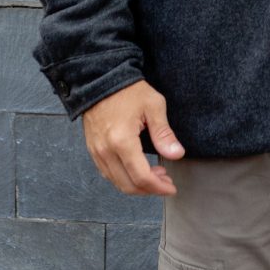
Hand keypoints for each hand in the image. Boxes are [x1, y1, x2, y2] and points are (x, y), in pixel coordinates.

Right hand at [82, 80, 184, 194]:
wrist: (101, 80)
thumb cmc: (128, 90)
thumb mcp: (153, 106)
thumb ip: (164, 133)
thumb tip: (176, 154)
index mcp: (122, 141)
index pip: (141, 177)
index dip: (159, 187)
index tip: (171, 188)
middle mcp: (106, 151)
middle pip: (128, 185)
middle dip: (150, 189)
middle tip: (165, 181)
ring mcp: (97, 152)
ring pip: (117, 182)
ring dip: (137, 185)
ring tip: (154, 174)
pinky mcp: (93, 150)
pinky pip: (108, 173)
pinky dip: (124, 177)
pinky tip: (136, 169)